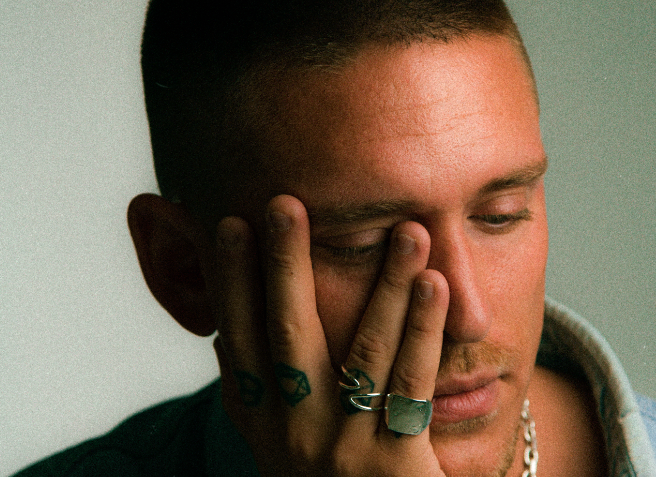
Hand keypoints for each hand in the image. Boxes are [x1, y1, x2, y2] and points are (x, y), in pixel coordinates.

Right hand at [212, 194, 449, 475]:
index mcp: (262, 424)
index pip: (240, 341)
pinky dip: (423, 331)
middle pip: (289, 337)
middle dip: (287, 267)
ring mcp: (343, 450)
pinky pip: (411, 386)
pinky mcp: (395, 467)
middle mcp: (294, 435)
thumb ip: (254, 395)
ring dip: (385, 286)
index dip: (233, 282)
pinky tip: (434, 285)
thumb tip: (220, 334)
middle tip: (287, 204)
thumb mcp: (275, 446)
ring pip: (364, 353)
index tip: (231, 224)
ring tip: (406, 231)